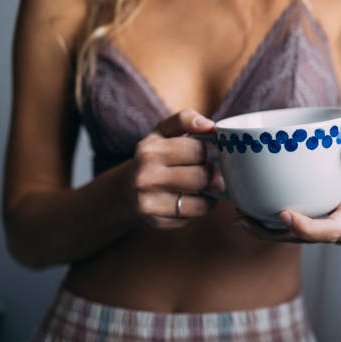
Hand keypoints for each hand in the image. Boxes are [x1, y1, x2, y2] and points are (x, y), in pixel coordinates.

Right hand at [128, 109, 222, 228]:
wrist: (129, 187)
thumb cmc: (156, 155)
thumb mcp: (164, 131)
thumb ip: (186, 119)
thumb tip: (209, 126)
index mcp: (149, 150)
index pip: (197, 150)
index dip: (207, 151)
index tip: (204, 152)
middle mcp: (145, 178)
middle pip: (202, 176)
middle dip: (210, 172)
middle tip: (207, 170)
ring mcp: (149, 203)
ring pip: (201, 201)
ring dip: (211, 193)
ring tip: (206, 185)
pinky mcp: (158, 222)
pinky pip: (194, 216)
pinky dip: (201, 207)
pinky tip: (194, 199)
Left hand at [235, 140, 340, 243]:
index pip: (329, 231)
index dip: (305, 227)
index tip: (282, 214)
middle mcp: (339, 230)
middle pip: (303, 239)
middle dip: (271, 233)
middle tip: (242, 218)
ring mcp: (326, 230)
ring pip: (292, 238)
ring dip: (265, 231)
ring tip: (238, 217)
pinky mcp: (316, 225)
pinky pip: (291, 230)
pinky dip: (270, 224)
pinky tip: (248, 213)